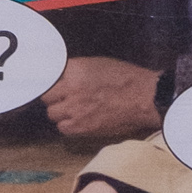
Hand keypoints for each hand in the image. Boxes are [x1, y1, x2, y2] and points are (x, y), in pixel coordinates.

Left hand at [43, 55, 163, 141]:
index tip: (52, 84)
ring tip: (73, 110)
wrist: (145, 98)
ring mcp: (75, 109)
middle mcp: (70, 89)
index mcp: (75, 70)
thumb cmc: (127, 79)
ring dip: (60, 112)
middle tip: (65, 97)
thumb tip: (62, 77)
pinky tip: (78, 121)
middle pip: (47, 96)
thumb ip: (77, 70)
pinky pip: (63, 128)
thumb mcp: (98, 64)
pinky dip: (68, 126)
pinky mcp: (82, 127)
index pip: (48, 76)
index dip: (52, 82)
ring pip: (52, 113)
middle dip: (54, 97)